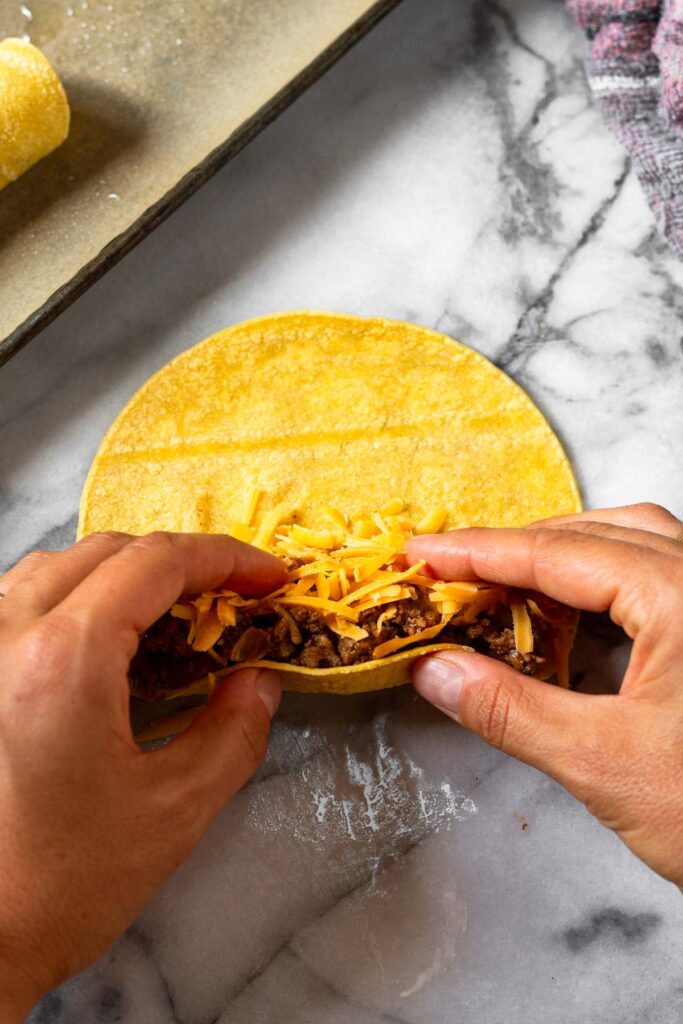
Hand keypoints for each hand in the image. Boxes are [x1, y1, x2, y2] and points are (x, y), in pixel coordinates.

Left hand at [0, 532, 284, 1021]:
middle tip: (232, 597)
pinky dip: (76, 596)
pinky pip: (21, 599)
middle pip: (107, 551)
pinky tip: (106, 638)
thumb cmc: (62, 884)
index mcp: (63, 658)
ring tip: (176, 609)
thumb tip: (259, 681)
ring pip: (56, 566)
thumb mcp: (174, 811)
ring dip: (125, 572)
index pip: (156, 564)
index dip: (226, 559)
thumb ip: (233, 733)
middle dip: (181, 562)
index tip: (271, 578)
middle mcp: (6, 634)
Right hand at [407, 503, 682, 887]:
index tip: (422, 553)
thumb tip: (435, 671)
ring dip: (563, 558)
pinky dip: (601, 585)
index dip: (478, 551)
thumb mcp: (604, 764)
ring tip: (504, 587)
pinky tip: (569, 618)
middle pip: (598, 533)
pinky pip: (656, 577)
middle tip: (454, 574)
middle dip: (520, 549)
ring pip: (633, 544)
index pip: (557, 554)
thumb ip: (510, 711)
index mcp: (682, 597)